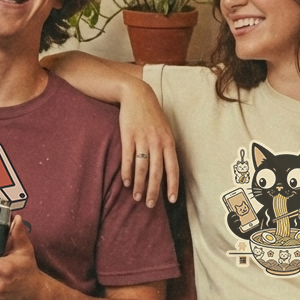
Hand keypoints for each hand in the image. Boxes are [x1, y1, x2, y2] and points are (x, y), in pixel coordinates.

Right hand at [119, 84, 178, 207]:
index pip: (173, 168)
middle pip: (157, 172)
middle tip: (150, 205)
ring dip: (139, 185)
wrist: (137, 94)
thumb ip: (166, 147)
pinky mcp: (128, 136)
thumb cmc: (151, 114)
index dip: (172, 186)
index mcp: (168, 142)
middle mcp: (157, 142)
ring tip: (137, 197)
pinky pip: (128, 158)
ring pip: (142, 168)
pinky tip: (126, 183)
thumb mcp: (164, 129)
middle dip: (154, 191)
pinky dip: (127, 172)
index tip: (171, 200)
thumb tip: (167, 168)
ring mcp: (142, 139)